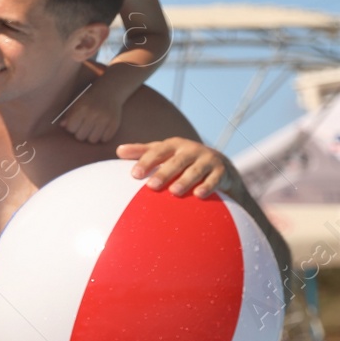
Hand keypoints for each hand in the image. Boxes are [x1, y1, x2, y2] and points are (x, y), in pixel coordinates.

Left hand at [59, 82, 125, 142]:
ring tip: (92, 129)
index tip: (76, 123)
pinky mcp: (114, 124)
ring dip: (91, 136)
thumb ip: (69, 115)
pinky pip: (105, 139)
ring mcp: (105, 119)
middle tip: (84, 127)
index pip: (71, 128)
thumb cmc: (89, 99)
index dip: (72, 128)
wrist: (109, 91)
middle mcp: (93, 114)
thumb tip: (62, 126)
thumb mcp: (76, 103)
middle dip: (80, 133)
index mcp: (82, 108)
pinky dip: (102, 137)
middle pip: (81, 137)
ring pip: (92, 140)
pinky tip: (101, 129)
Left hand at [115, 138, 230, 197]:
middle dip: (164, 173)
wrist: (219, 165)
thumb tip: (118, 151)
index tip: (134, 175)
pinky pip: (214, 180)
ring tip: (174, 191)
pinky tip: (199, 195)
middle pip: (177, 161)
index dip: (146, 161)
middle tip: (151, 186)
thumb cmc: (182, 160)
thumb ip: (142, 152)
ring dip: (185, 180)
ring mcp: (208, 160)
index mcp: (174, 145)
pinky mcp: (221, 172)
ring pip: (196, 170)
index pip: (158, 151)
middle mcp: (192, 150)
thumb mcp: (163, 153)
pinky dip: (207, 186)